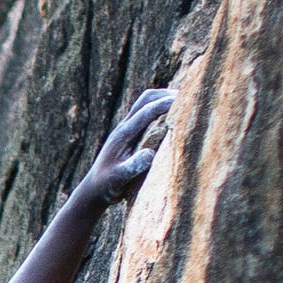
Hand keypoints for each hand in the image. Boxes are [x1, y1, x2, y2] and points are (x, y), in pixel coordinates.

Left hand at [76, 86, 175, 209]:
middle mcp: (124, 127)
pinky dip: (160, 107)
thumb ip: (132, 166)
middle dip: (165, 94)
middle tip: (188, 94)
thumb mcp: (119, 179)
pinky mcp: (129, 133)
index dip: (164, 105)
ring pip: (145, 103)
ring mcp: (126, 128)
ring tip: (184, 98)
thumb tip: (150, 154)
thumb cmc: (106, 185)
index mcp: (123, 134)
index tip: (182, 100)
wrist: (94, 188)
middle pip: (146, 99)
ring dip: (163, 97)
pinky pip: (146, 112)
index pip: (145, 112)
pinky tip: (173, 113)